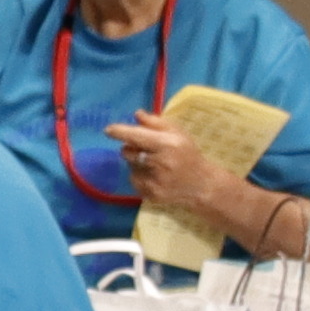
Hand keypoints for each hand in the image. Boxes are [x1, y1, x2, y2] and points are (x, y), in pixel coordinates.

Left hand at [102, 113, 238, 222]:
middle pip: (128, 152)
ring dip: (136, 162)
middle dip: (130, 147)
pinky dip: (139, 175)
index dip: (121, 133)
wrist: (201, 185)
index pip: (138, 137)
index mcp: (167, 145)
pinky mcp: (150, 195)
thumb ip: (156, 123)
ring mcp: (154, 182)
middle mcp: (160, 164)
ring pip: (130, 166)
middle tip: (144, 148)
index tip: (108, 130)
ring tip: (154, 163)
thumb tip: (137, 115)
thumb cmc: (188, 154)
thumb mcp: (178, 133)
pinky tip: (154, 176)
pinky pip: (133, 180)